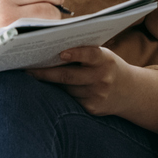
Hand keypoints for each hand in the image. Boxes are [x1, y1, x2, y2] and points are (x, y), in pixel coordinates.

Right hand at [0, 0, 65, 42]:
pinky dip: (48, 37)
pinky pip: (41, 39)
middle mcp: (8, 13)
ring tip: (52, 27)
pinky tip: (47, 38)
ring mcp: (12, 31)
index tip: (60, 0)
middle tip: (57, 16)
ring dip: (54, 25)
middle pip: (46, 9)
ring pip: (46, 24)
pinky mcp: (16, 46)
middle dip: (56, 12)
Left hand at [30, 45, 157, 134]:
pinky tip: (47, 89)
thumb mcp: (103, 56)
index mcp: (106, 61)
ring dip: (49, 83)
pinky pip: (69, 100)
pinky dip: (59, 94)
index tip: (60, 53)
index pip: (90, 55)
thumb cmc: (108, 67)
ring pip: (66, 89)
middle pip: (68, 76)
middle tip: (27, 69)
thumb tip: (51, 48)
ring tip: (32, 76)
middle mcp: (103, 79)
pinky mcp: (92, 109)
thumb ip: (84, 52)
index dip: (76, 53)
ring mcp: (97, 96)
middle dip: (46, 73)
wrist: (130, 92)